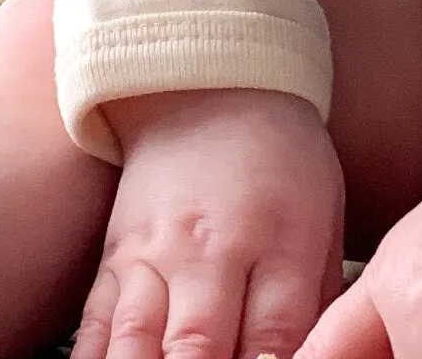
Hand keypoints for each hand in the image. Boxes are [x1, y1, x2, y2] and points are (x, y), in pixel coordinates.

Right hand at [73, 87, 342, 358]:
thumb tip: (322, 356)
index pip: (275, 337)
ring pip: (136, 344)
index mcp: (279, 238)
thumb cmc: (280, 156)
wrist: (211, 88)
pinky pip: (96, 330)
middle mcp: (213, 249)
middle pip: (199, 347)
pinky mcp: (115, 259)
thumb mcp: (326, 213)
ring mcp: (156, 255)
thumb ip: (320, 296)